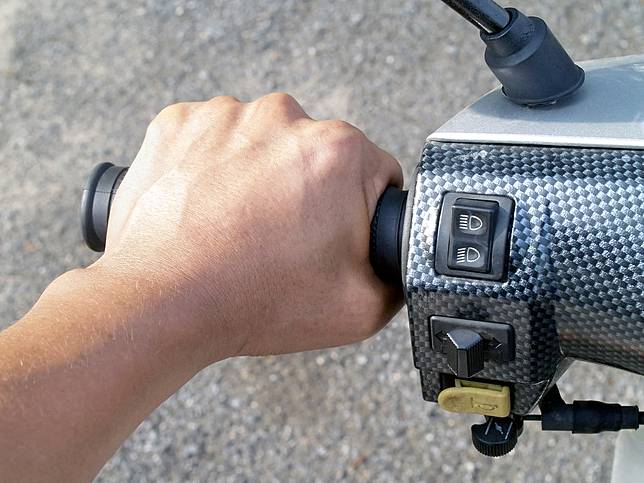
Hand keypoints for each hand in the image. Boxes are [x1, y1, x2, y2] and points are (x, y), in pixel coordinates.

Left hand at [96, 93, 403, 361]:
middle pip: (317, 155)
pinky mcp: (179, 123)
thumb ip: (398, 275)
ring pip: (263, 144)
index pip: (375, 173)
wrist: (162, 302)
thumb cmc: (251, 300)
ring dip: (259, 176)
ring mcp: (225, 115)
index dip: (359, 211)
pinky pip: (214, 140)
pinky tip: (209, 208)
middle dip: (310, 191)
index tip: (332, 234)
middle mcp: (283, 118)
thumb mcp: (361, 308)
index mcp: (338, 152)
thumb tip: (396, 259)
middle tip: (283, 238)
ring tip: (239, 226)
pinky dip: (214, 167)